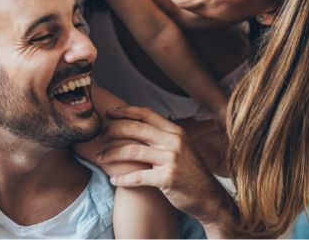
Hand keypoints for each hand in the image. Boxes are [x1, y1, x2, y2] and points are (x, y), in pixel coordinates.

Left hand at [96, 106, 230, 227]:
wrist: (209, 198)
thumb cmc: (190, 173)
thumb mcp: (181, 148)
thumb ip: (162, 136)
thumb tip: (136, 125)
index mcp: (176, 131)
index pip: (146, 113)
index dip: (125, 111)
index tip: (109, 113)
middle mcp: (174, 141)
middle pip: (135, 128)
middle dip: (112, 130)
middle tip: (99, 137)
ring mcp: (171, 159)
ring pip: (132, 151)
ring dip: (111, 154)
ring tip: (100, 158)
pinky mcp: (167, 178)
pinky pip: (137, 176)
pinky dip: (122, 179)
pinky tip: (114, 181)